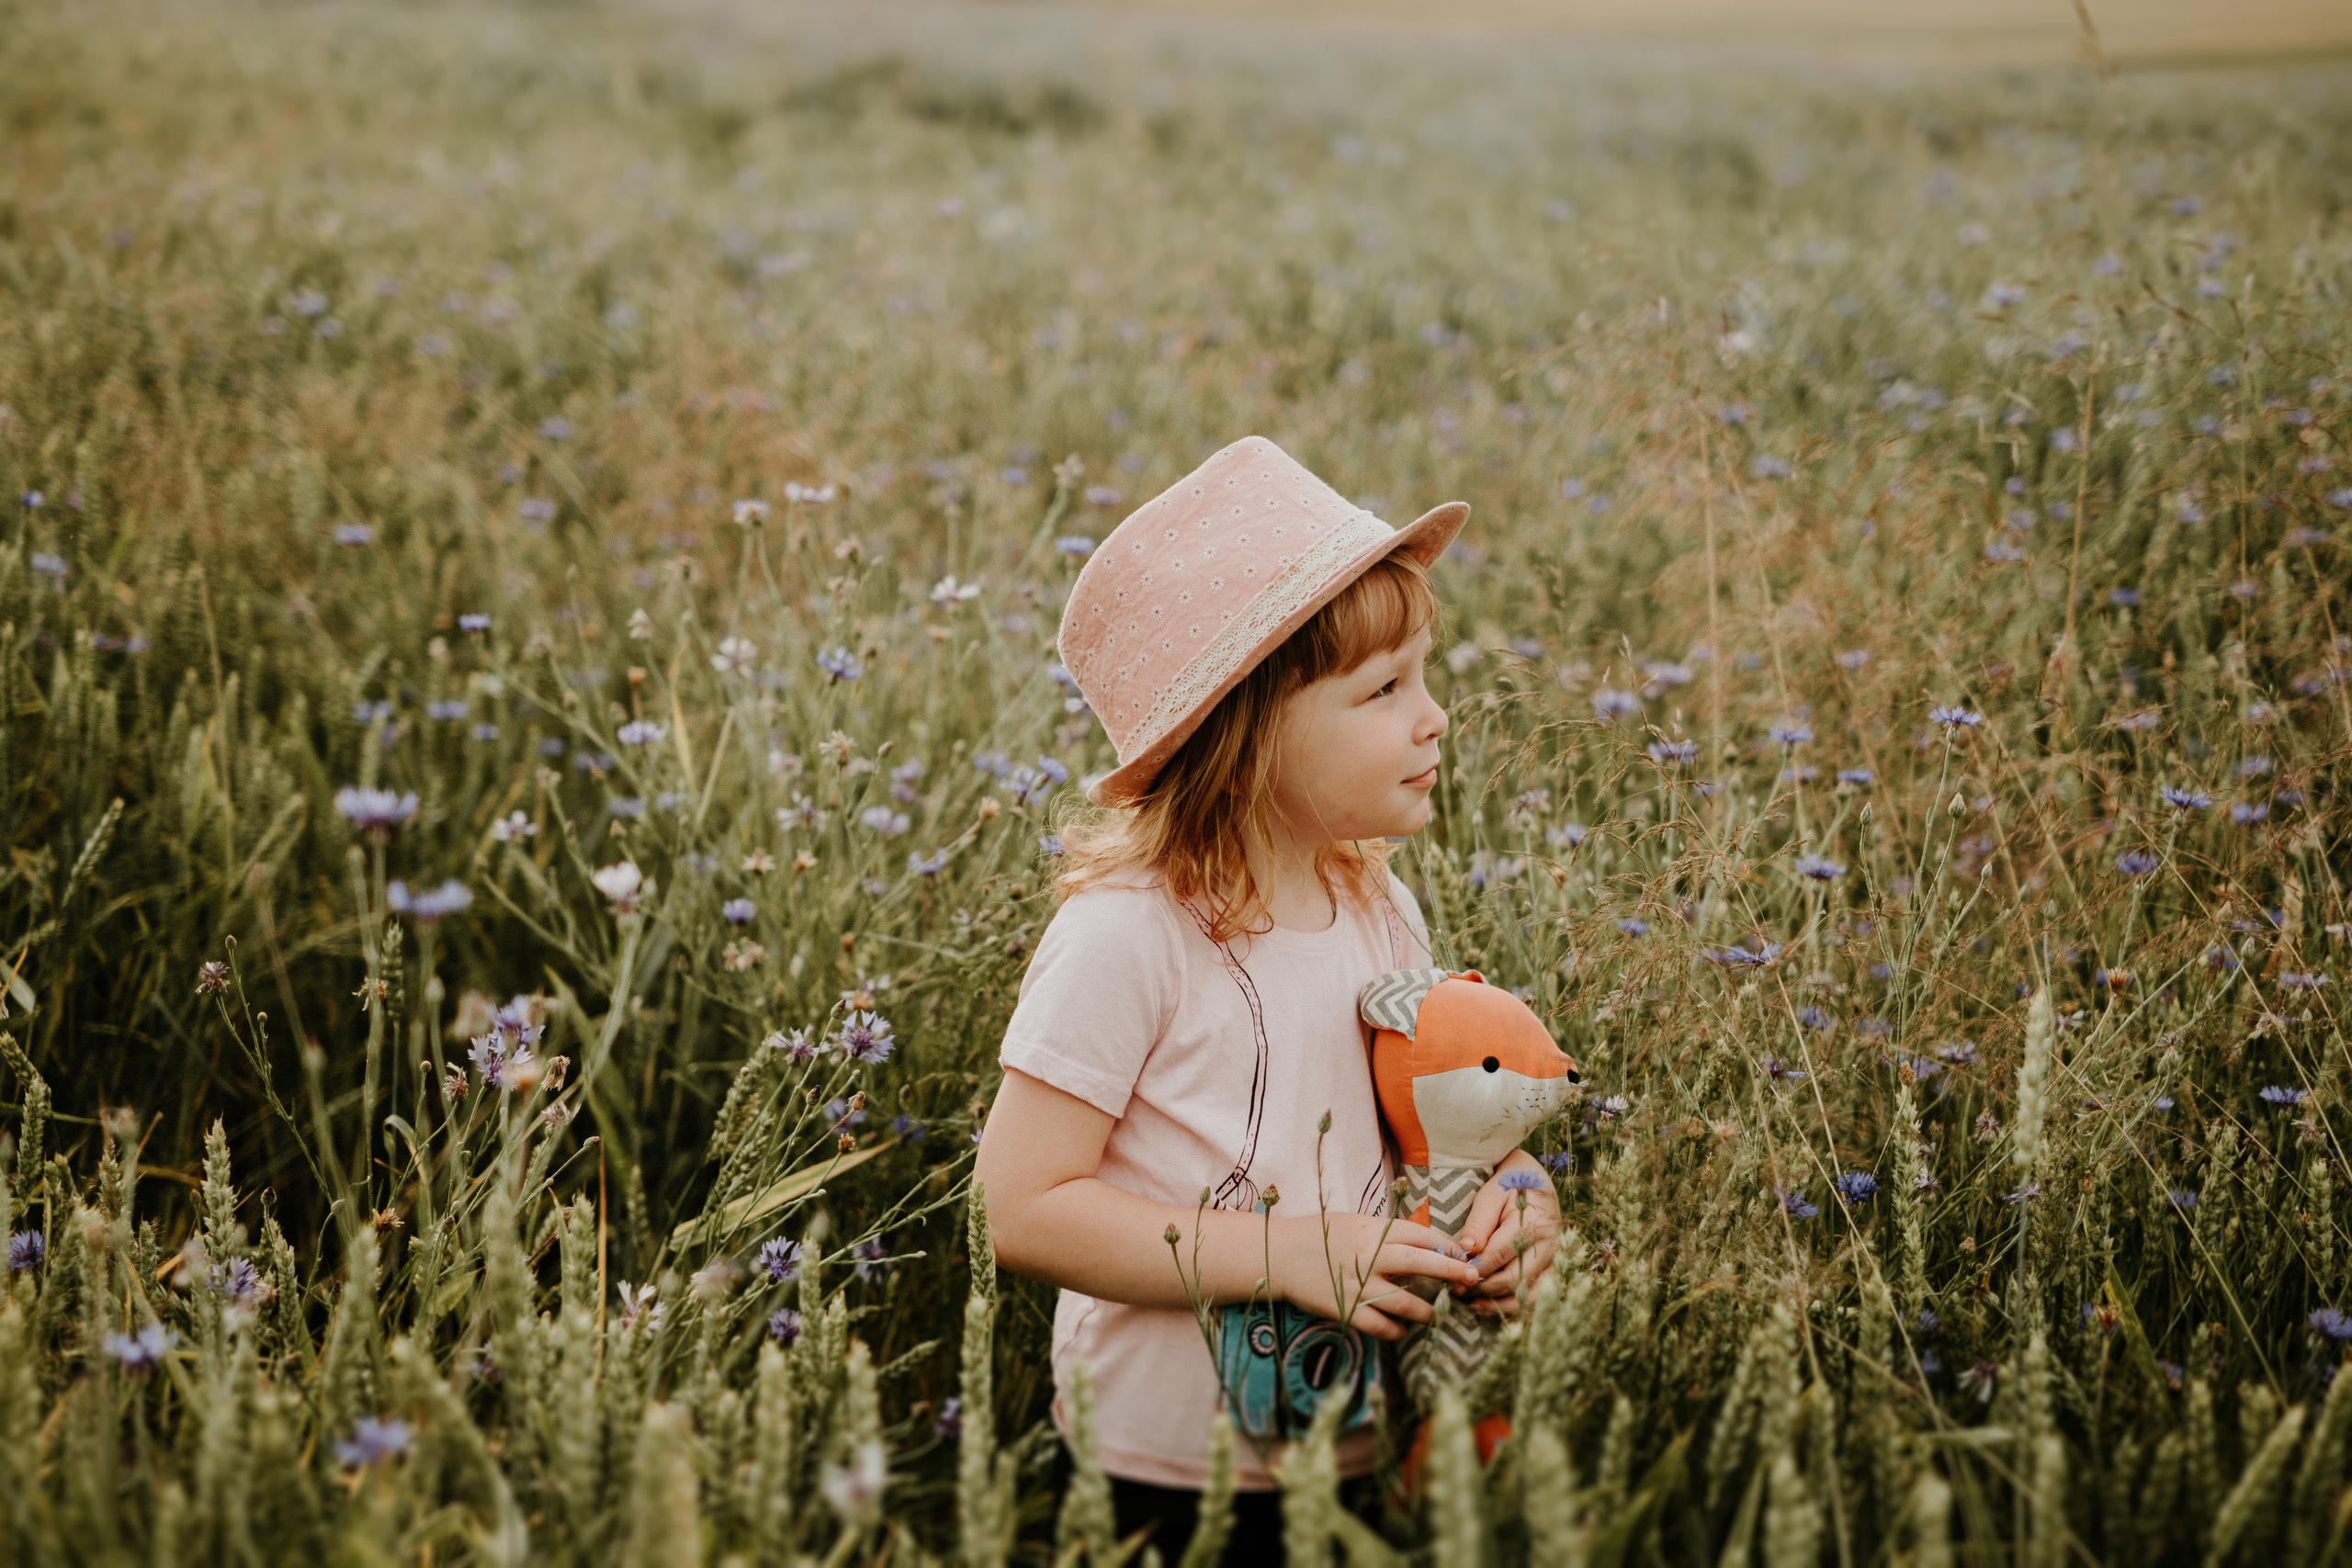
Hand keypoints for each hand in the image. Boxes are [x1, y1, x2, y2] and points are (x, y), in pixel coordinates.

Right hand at [1270, 1211, 1481, 1342]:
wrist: (1279, 1256)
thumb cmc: (1320, 1235)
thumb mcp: (1357, 1223)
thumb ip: (1388, 1233)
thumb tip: (1426, 1244)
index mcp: (1375, 1231)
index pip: (1424, 1235)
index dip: (1448, 1246)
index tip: (1464, 1256)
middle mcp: (1371, 1256)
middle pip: (1424, 1264)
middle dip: (1453, 1273)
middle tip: (1472, 1280)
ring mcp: (1359, 1286)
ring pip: (1406, 1303)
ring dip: (1427, 1311)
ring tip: (1436, 1315)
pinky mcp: (1347, 1310)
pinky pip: (1381, 1327)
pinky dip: (1396, 1330)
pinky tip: (1401, 1329)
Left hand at [1452, 1149, 1561, 1317]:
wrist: (1536, 1178)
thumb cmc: (1509, 1183)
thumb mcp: (1491, 1194)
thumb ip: (1479, 1223)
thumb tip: (1465, 1250)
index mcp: (1532, 1224)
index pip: (1498, 1256)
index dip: (1473, 1269)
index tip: (1451, 1275)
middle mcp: (1549, 1246)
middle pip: (1513, 1279)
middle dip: (1482, 1289)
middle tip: (1457, 1290)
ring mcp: (1555, 1259)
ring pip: (1527, 1294)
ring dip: (1498, 1303)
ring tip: (1472, 1303)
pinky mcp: (1555, 1268)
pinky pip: (1537, 1296)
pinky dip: (1515, 1306)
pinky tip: (1492, 1305)